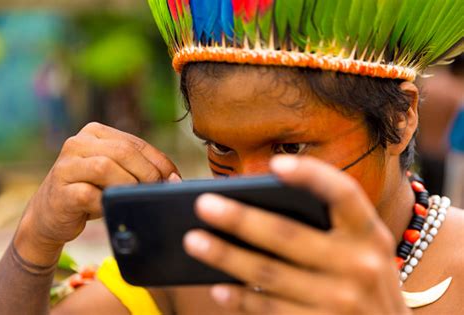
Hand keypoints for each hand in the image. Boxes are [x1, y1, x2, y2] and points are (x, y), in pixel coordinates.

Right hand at [16, 122, 179, 263]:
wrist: (50, 214)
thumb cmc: (91, 191)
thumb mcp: (116, 174)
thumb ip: (140, 168)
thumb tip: (175, 178)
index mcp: (96, 132)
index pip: (136, 143)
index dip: (160, 162)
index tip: (175, 179)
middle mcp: (78, 143)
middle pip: (123, 152)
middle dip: (148, 173)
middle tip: (158, 191)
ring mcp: (66, 166)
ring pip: (105, 167)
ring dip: (128, 185)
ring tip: (135, 199)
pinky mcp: (60, 191)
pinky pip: (90, 195)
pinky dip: (107, 203)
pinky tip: (112, 209)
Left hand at [184, 155, 409, 314]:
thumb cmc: (366, 284)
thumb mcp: (365, 252)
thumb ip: (329, 230)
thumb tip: (255, 210)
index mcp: (371, 234)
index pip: (343, 194)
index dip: (311, 175)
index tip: (275, 164)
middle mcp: (361, 265)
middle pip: (289, 235)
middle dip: (240, 218)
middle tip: (203, 203)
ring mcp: (341, 301)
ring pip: (268, 274)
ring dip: (226, 256)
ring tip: (193, 240)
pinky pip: (269, 311)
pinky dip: (240, 299)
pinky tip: (217, 287)